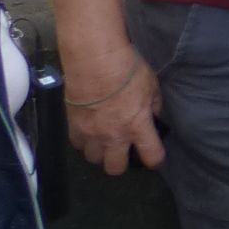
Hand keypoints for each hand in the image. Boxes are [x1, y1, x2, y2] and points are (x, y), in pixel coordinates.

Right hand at [65, 49, 164, 175]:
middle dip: (120, 163)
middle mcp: (114, 136)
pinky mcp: (73, 126)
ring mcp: (92, 133)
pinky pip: (77, 144)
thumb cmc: (128, 69)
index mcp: (138, 126)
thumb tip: (152, 115)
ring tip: (103, 139)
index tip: (154, 157)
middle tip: (122, 150)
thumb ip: (153, 105)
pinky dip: (83, 140)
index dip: (155, 160)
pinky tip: (88, 130)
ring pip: (93, 159)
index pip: (151, 156)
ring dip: (100, 151)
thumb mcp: (151, 84)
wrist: (95, 60)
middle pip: (115, 168)